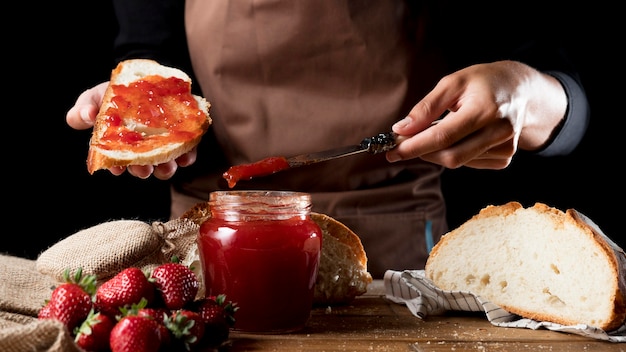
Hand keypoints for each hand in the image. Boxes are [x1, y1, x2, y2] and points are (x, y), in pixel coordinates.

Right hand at [66, 82, 196, 179]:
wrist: (145, 79)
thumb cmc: (116, 94)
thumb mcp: (96, 97)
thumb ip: (85, 108)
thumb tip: (86, 115)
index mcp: (119, 147)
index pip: (115, 163)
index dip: (116, 168)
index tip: (116, 170)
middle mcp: (141, 151)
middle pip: (141, 168)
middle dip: (142, 171)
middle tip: (143, 169)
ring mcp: (161, 147)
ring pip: (164, 166)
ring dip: (165, 169)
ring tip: (166, 166)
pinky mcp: (182, 140)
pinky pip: (187, 153)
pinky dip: (187, 157)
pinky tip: (186, 157)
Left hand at [386, 60, 566, 168]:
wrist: (523, 90)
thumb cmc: (483, 83)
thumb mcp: (453, 83)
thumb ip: (426, 108)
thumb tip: (401, 129)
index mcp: (485, 109)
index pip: (443, 136)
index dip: (414, 146)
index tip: (392, 151)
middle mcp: (499, 131)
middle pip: (450, 156)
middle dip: (421, 152)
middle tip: (402, 143)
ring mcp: (505, 147)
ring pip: (457, 161)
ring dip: (437, 151)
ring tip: (436, 130)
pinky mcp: (505, 158)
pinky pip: (468, 163)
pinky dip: (454, 152)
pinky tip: (460, 136)